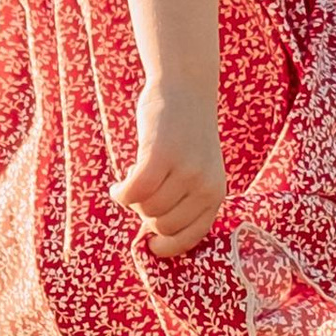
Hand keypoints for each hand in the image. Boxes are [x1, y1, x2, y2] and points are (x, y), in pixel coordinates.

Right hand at [111, 88, 227, 259]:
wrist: (185, 89)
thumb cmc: (186, 136)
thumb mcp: (197, 172)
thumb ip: (184, 202)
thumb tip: (154, 239)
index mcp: (216, 193)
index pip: (191, 238)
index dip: (167, 245)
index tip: (152, 244)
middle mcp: (204, 184)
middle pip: (162, 225)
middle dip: (146, 215)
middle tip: (144, 194)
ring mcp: (185, 170)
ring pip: (146, 208)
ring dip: (132, 200)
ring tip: (135, 180)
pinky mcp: (161, 154)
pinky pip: (133, 192)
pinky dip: (121, 193)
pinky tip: (119, 184)